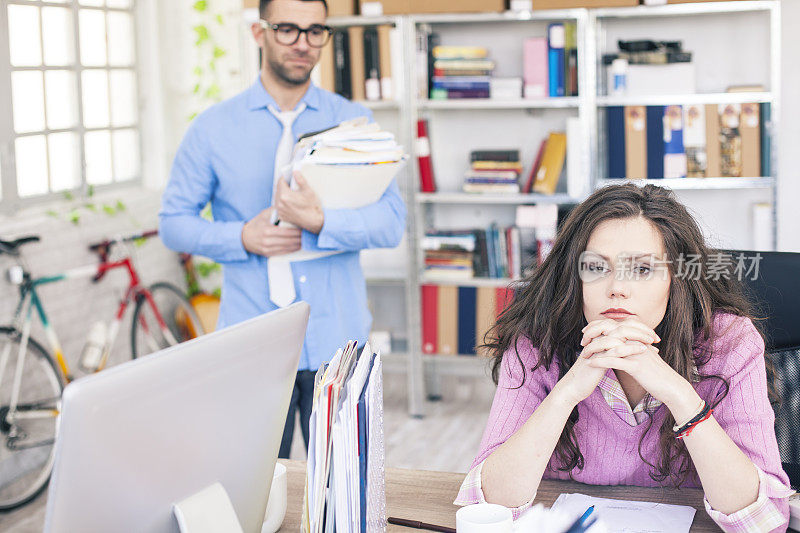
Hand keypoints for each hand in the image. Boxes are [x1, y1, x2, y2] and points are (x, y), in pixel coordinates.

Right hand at [241, 208, 301, 256]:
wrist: (243, 238)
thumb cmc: (256, 224)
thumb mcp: (264, 215)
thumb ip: (276, 211)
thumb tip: (289, 207)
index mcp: (268, 230)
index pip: (287, 232)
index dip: (298, 231)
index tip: (305, 227)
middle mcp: (268, 241)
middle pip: (290, 240)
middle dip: (300, 237)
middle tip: (308, 234)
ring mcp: (268, 249)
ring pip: (288, 248)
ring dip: (299, 244)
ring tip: (306, 239)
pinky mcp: (269, 254)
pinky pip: (284, 252)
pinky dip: (293, 249)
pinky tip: (298, 245)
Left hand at [275, 171, 323, 233]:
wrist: (314, 222)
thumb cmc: (312, 207)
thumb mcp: (308, 191)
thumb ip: (301, 180)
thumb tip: (295, 172)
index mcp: (285, 195)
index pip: (280, 181)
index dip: (285, 178)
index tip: (289, 177)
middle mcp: (280, 203)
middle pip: (278, 189)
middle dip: (284, 186)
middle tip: (291, 185)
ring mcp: (280, 211)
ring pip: (277, 198)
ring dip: (282, 194)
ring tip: (291, 194)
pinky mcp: (281, 216)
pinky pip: (279, 206)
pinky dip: (283, 203)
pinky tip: (291, 203)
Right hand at [556, 335, 649, 406]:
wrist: (574, 386)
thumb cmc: (589, 374)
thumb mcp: (603, 359)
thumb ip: (613, 351)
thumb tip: (630, 348)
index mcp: (600, 337)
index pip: (622, 326)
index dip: (638, 329)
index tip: (653, 336)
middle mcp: (598, 339)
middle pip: (621, 326)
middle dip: (640, 329)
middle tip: (655, 336)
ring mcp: (596, 346)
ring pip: (619, 334)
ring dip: (637, 336)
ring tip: (652, 342)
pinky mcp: (597, 357)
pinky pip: (615, 349)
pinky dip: (630, 348)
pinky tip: (642, 350)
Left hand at [582, 317, 697, 413]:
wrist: (671, 386)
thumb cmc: (656, 373)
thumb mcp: (643, 357)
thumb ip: (632, 349)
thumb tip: (619, 346)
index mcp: (638, 338)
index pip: (616, 325)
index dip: (599, 326)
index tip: (587, 330)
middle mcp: (637, 342)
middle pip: (611, 330)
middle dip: (594, 333)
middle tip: (582, 340)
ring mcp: (636, 353)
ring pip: (610, 345)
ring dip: (594, 348)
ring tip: (583, 353)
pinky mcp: (636, 366)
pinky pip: (614, 361)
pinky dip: (600, 361)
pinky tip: (590, 364)